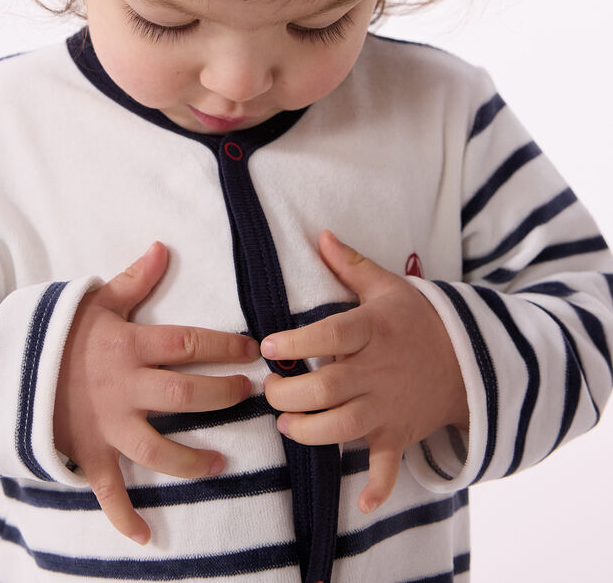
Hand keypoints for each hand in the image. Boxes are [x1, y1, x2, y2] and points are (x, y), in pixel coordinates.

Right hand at [54, 241, 258, 543]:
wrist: (5, 367)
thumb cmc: (57, 332)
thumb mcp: (94, 301)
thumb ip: (134, 280)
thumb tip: (163, 247)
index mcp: (127, 347)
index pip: (188, 345)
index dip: (225, 347)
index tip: (253, 351)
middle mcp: (122, 388)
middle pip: (183, 396)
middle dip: (222, 396)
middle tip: (249, 395)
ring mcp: (105, 425)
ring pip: (156, 449)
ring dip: (191, 461)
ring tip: (220, 462)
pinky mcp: (87, 452)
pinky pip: (106, 490)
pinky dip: (123, 516)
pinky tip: (145, 535)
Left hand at [261, 230, 467, 514]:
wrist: (470, 358)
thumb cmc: (418, 319)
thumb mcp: (388, 287)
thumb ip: (351, 265)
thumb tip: (321, 234)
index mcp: (373, 331)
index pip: (331, 335)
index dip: (298, 342)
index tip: (269, 345)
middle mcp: (378, 371)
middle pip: (329, 388)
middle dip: (292, 395)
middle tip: (271, 391)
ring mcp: (389, 407)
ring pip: (346, 427)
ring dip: (312, 432)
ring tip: (288, 426)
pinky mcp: (399, 434)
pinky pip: (389, 465)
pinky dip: (379, 486)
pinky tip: (363, 503)